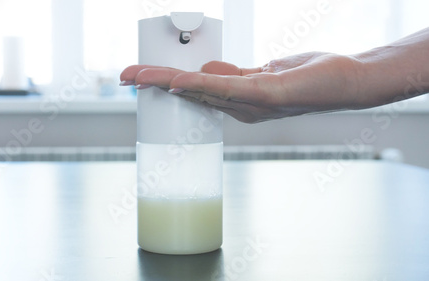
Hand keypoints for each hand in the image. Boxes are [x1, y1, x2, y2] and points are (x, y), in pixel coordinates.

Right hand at [120, 52, 363, 122]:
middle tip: (124, 77)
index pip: (194, 91)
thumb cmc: (310, 77)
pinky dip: (199, 85)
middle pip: (190, 93)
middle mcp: (239, 107)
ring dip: (167, 84)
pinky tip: (178, 82)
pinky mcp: (266, 95)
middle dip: (155, 85)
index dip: (165, 85)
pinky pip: (226, 89)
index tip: (140, 78)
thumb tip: (206, 67)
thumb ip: (235, 74)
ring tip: (138, 77)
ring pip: (200, 91)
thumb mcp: (264, 72)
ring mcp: (251, 104)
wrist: (348, 81)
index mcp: (237, 101)